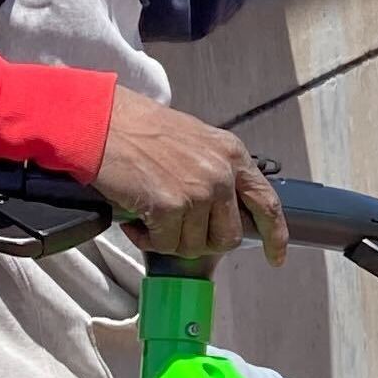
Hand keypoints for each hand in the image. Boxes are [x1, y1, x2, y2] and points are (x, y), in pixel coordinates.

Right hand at [91, 88, 286, 263]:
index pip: (266, 203)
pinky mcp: (170, 207)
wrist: (101, 121)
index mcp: (232, 155)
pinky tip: (135, 221)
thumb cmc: (140, 129)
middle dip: (202, 241)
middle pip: (228, 237)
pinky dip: (146, 239)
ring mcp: (198, 191)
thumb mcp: (196, 141)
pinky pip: (165, 244)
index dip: (274, 235)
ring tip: (150, 217)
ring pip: (195, 245)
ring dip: (170, 239)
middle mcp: (221, 174)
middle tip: (175, 228)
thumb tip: (221, 211)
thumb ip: (216, 172)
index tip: (276, 256)